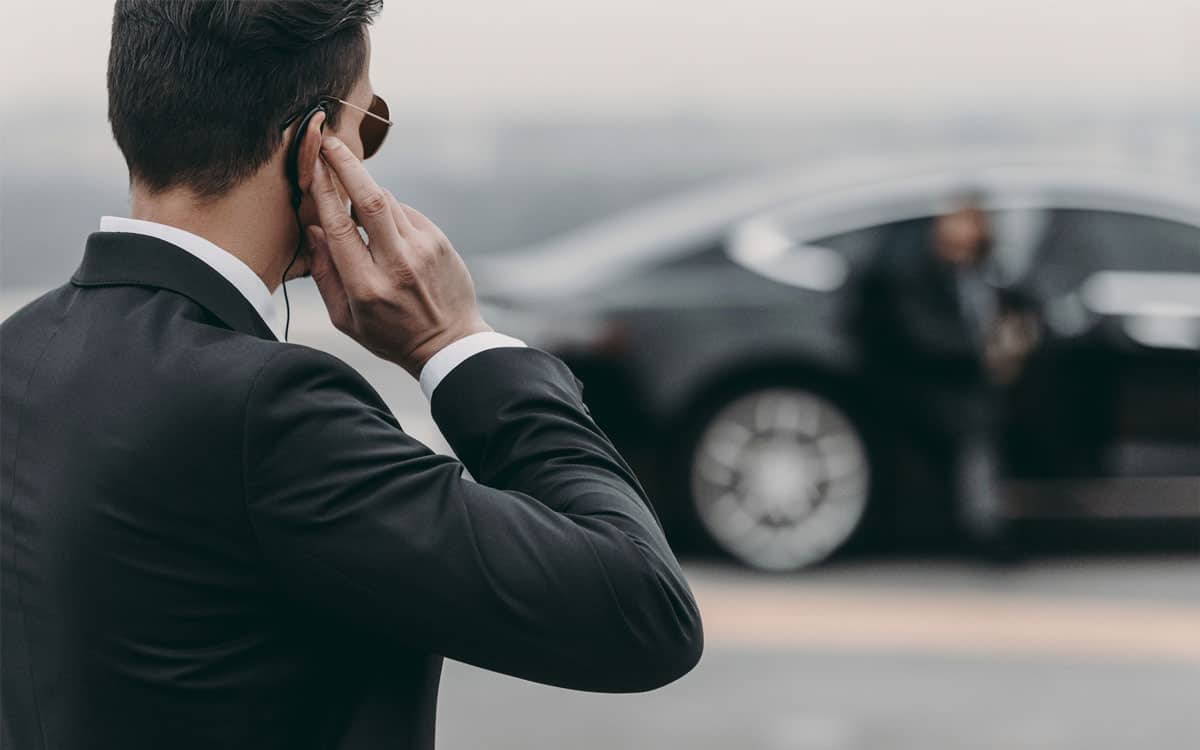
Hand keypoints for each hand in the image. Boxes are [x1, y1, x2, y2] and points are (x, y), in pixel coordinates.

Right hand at [305, 135, 491, 376]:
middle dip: (346, 164)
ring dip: (366, 192)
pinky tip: (386, 233)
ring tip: (353, 199)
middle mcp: (397, 264)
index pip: (340, 227)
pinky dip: (389, 213)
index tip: (311, 164)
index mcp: (367, 287)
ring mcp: (423, 250)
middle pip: (369, 199)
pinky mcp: (440, 242)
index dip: (323, 191)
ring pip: (388, 201)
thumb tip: (313, 229)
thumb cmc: (390, 335)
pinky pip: (406, 213)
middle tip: (329, 140)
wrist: (449, 343)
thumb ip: (324, 274)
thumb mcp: (345, 319)